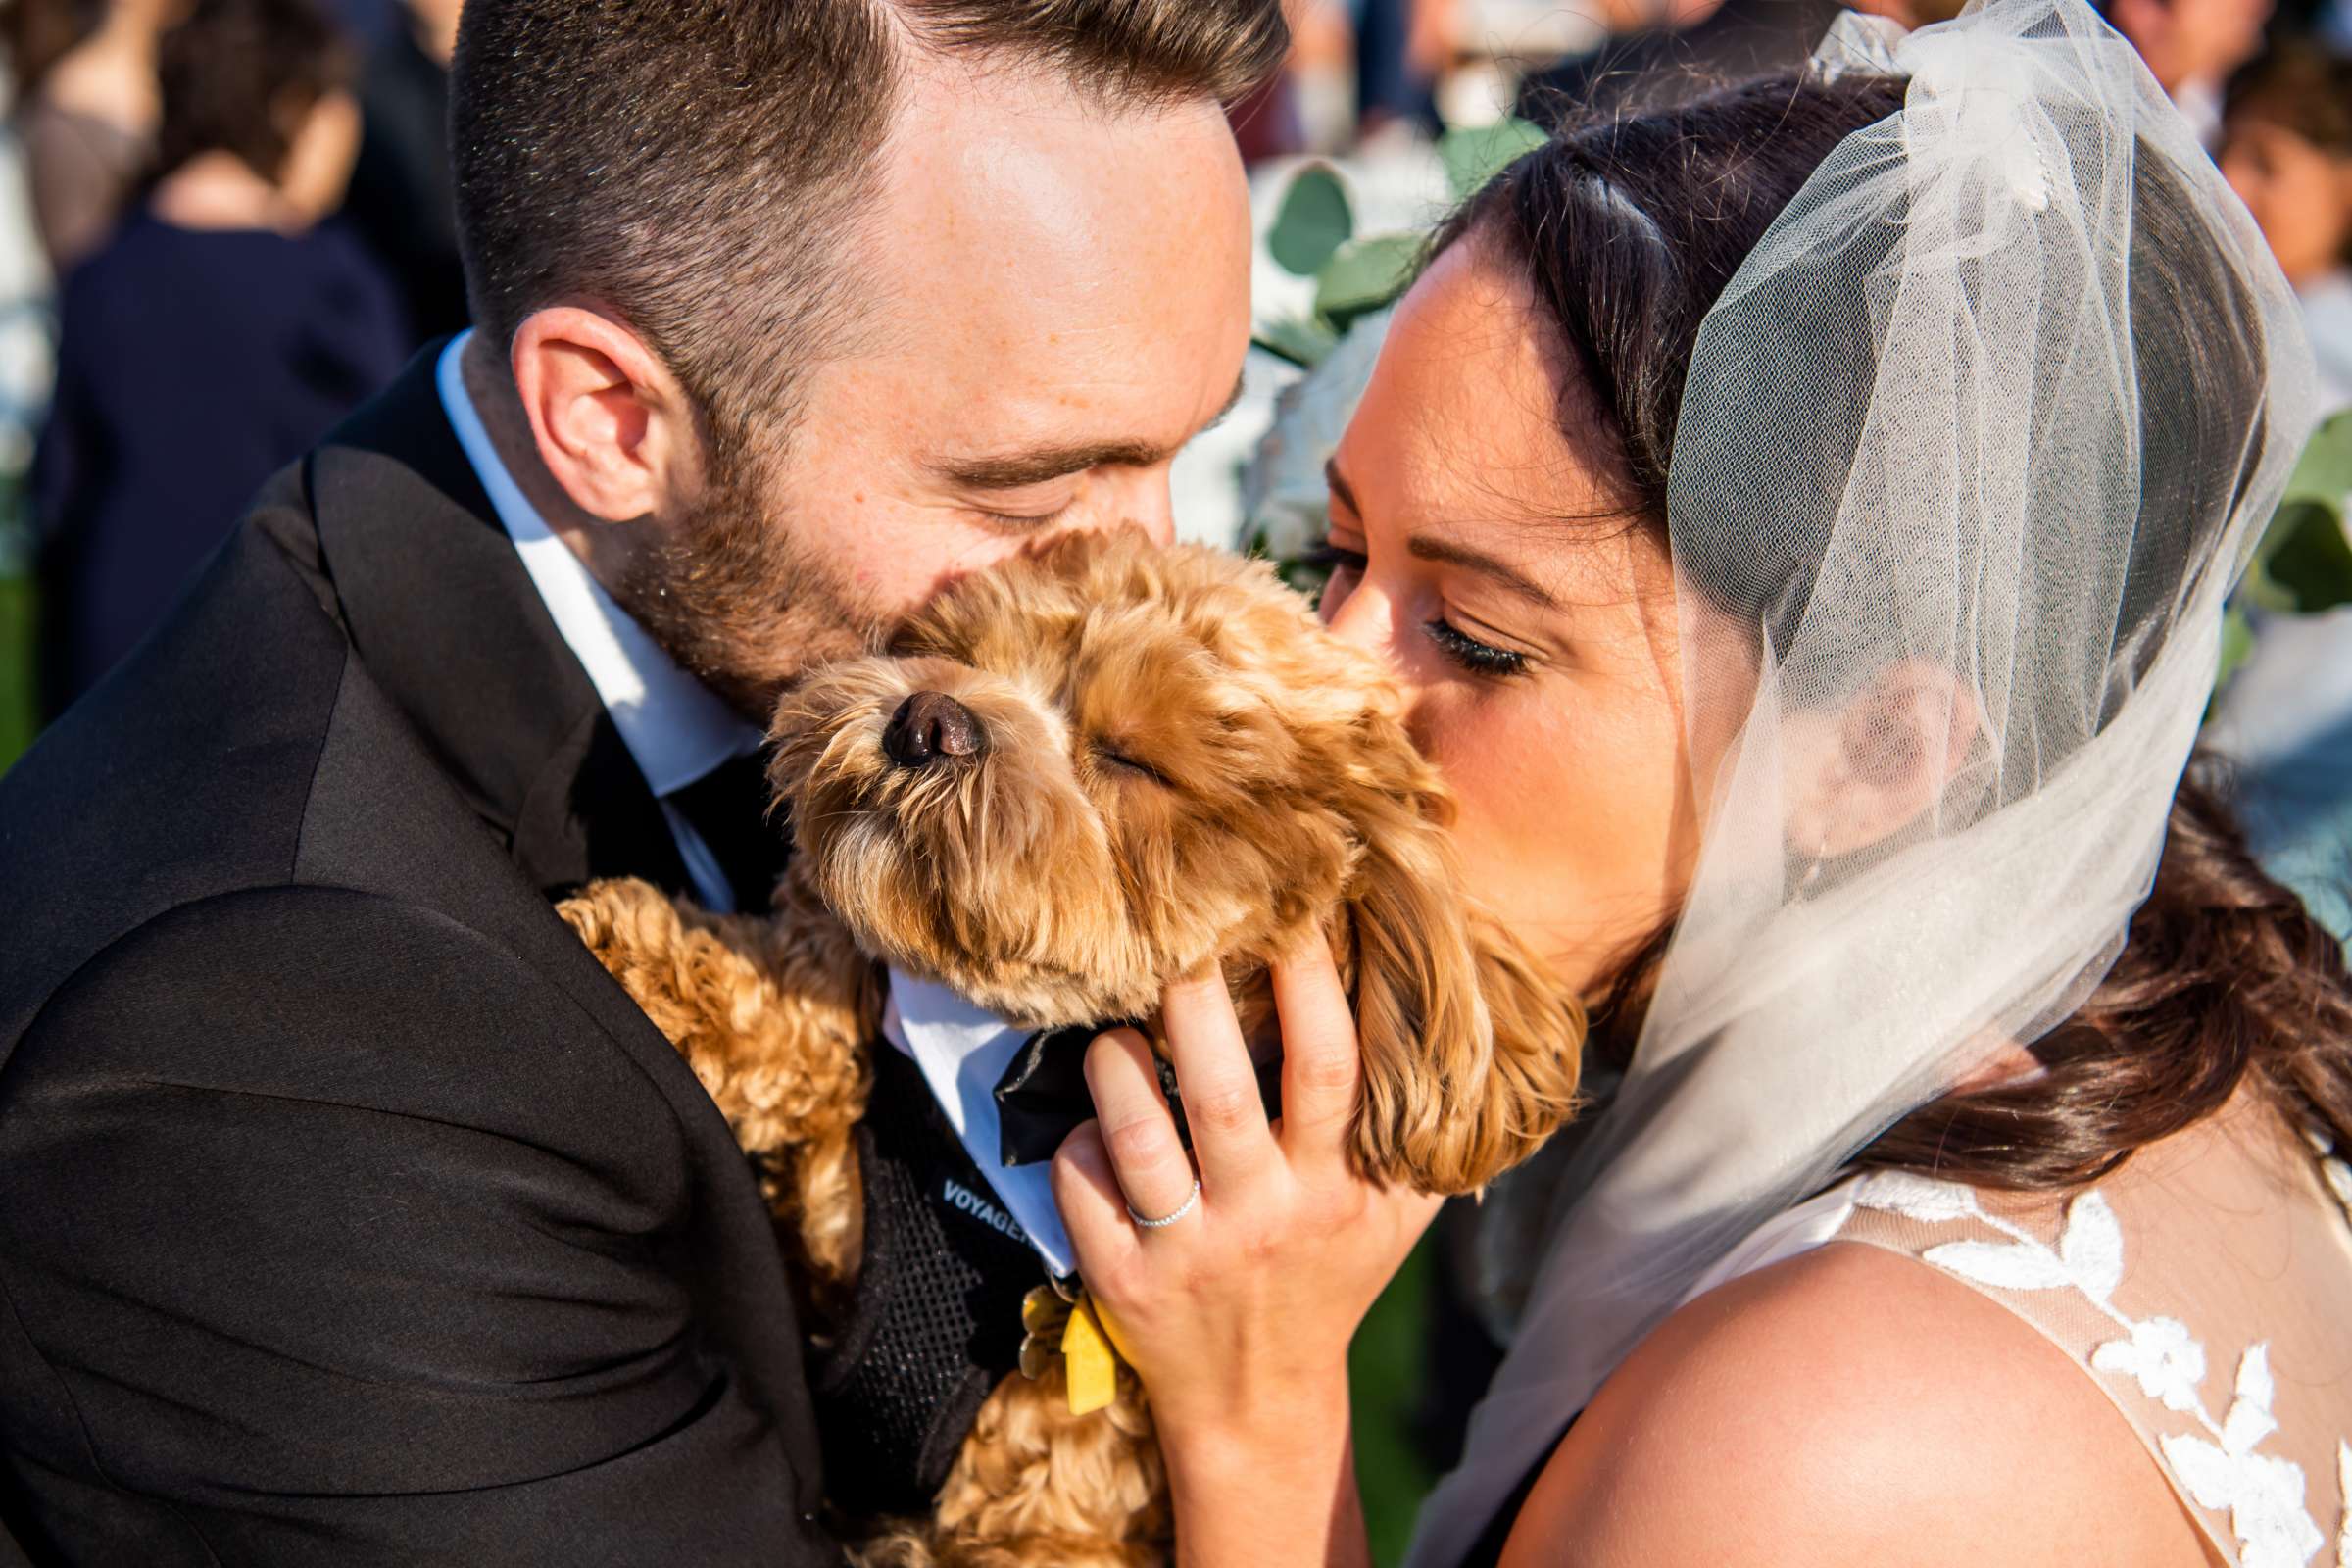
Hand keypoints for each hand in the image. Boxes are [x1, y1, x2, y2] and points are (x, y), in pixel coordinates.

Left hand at [1051, 939, 1441, 1456]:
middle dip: (1191, 1002)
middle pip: (1220, 1093)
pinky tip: (1092, 1119)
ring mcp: (1188, 1250)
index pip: (1329, 1069)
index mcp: (1337, 1187)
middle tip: (1175, 939)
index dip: (1308, 984)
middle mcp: (1264, 1216)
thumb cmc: (1328, 1277)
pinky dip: (1079, 1140)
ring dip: (1116, 1064)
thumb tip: (1457, 1014)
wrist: (1259, 1401)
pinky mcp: (1122, 1280)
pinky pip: (1085, 1186)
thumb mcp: (1397, 1214)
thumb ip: (1421, 1126)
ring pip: (1137, 1134)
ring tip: (1115, 1030)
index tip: (1288, 914)